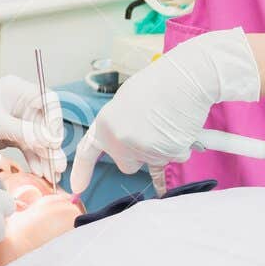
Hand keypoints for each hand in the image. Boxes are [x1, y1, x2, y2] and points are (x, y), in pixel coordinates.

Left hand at [0, 77, 64, 179]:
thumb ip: (23, 131)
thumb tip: (49, 141)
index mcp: (18, 90)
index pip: (48, 102)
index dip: (55, 122)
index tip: (56, 142)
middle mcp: (21, 103)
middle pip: (46, 123)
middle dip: (52, 146)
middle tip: (58, 166)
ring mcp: (18, 120)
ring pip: (39, 138)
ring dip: (46, 156)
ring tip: (52, 175)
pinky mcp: (12, 134)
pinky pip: (30, 146)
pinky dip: (35, 159)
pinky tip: (41, 172)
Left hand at [70, 28, 259, 193]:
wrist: (186, 77)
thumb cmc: (160, 83)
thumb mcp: (127, 101)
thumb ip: (119, 125)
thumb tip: (123, 142)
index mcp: (105, 124)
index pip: (88, 152)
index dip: (82, 171)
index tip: (77, 187)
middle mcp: (120, 140)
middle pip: (127, 165)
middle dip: (139, 156)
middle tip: (152, 129)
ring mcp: (143, 149)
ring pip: (154, 162)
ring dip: (162, 148)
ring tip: (169, 121)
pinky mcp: (166, 154)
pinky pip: (175, 158)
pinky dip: (180, 147)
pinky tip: (181, 126)